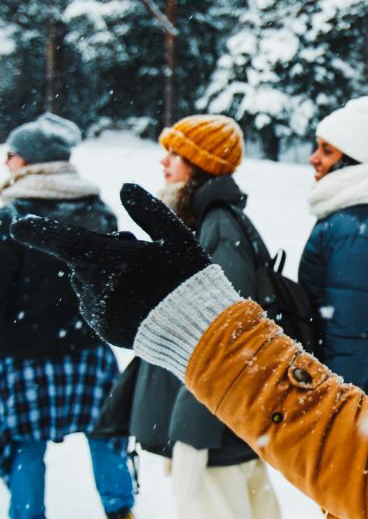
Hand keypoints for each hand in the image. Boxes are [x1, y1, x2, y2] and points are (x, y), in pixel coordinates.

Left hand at [10, 183, 209, 347]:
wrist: (198, 331)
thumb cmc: (188, 279)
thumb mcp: (176, 237)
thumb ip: (148, 211)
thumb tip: (124, 187)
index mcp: (110, 260)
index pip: (62, 241)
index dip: (37, 232)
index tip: (18, 226)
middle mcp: (96, 287)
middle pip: (80, 260)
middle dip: (99, 252)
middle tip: (138, 254)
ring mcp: (98, 311)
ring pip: (86, 283)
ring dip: (103, 275)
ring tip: (143, 281)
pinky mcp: (105, 329)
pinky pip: (95, 305)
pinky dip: (109, 297)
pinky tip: (140, 300)